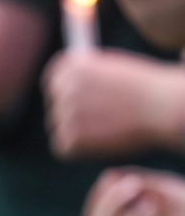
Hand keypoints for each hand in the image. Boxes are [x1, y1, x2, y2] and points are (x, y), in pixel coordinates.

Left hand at [42, 49, 184, 157]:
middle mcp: (64, 87)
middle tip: (98, 121)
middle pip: (54, 106)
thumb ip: (87, 75)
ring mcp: (66, 112)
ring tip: (108, 129)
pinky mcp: (71, 137)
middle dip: (70, 114)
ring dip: (76, 132)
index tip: (77, 102)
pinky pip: (63, 148)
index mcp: (72, 65)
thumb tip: (65, 83)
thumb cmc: (146, 88)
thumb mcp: (112, 69)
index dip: (64, 93)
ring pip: (59, 128)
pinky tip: (102, 142)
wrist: (163, 107)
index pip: (52, 82)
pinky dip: (79, 150)